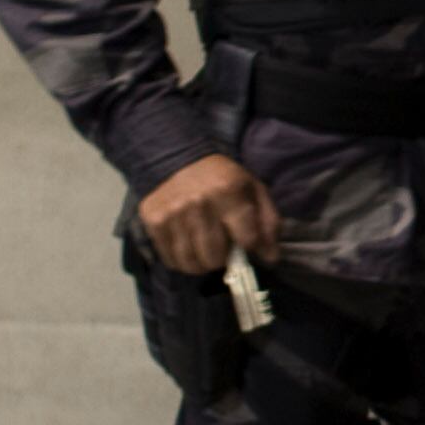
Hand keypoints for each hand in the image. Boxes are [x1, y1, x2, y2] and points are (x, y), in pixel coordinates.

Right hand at [136, 152, 279, 275]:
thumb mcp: (253, 190)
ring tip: (205, 249)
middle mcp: (199, 203)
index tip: (246, 241)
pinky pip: (171, 260)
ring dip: (203, 263)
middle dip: (224, 257)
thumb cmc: (222, 179)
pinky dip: (182, 261)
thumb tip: (272, 258)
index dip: (250, 246)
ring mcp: (173, 214)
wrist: (177, 160)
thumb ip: (268, 222)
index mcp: (228, 191)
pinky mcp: (153, 222)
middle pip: (216, 257)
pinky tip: (188, 247)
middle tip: (222, 245)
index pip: (247, 240)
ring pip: (192, 264)